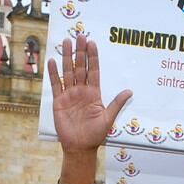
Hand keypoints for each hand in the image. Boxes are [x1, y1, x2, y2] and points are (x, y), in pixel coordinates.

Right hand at [47, 36, 131, 159]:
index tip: (92, 43)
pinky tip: (53, 61)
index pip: (93, 71)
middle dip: (80, 52)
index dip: (92, 57)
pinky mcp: (59, 102)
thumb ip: (116, 103)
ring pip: (68, 72)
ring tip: (65, 42)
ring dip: (66, 57)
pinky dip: (54, 73)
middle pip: (80, 67)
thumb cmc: (95, 135)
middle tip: (79, 36)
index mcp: (94, 93)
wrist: (79, 147)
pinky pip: (56, 85)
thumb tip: (130, 91)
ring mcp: (70, 95)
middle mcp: (81, 91)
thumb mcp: (108, 118)